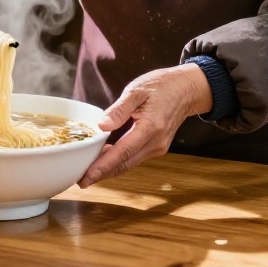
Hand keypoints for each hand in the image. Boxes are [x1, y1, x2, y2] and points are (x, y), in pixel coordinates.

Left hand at [78, 64, 210, 187]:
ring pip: (129, 163)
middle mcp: (156, 143)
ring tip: (87, 172)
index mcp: (150, 127)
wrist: (186, 90)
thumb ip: (119, 109)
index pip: (123, 151)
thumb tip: (101, 126)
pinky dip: (118, 161)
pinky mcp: (156, 147)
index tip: (87, 176)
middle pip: (125, 164)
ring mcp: (158, 147)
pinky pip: (134, 158)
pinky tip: (103, 160)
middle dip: (102, 174)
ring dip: (109, 169)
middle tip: (80, 180)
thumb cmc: (162, 86)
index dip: (103, 166)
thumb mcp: (137, 90)